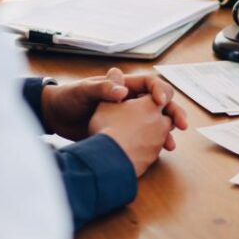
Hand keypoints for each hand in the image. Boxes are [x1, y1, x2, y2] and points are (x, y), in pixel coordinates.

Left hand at [42, 68, 187, 142]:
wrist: (56, 117)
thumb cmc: (68, 99)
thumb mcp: (84, 91)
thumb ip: (102, 89)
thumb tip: (121, 90)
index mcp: (124, 86)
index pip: (151, 84)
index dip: (161, 91)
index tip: (161, 103)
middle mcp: (131, 100)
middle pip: (161, 104)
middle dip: (174, 113)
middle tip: (182, 124)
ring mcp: (130, 117)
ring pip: (158, 122)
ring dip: (168, 132)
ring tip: (171, 144)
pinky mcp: (125, 133)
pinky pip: (148, 137)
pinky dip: (156, 144)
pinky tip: (159, 153)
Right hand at [89, 95, 173, 175]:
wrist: (109, 160)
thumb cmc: (107, 128)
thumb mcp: (105, 103)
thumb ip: (112, 87)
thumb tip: (115, 72)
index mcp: (151, 105)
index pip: (167, 93)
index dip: (160, 94)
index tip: (154, 98)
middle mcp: (160, 122)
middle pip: (168, 115)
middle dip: (159, 115)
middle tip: (145, 117)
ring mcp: (158, 142)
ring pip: (163, 134)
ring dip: (154, 132)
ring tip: (135, 134)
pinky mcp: (153, 158)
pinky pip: (153, 149)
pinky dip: (146, 147)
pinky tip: (132, 148)